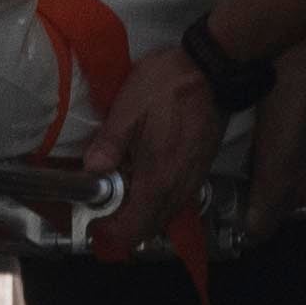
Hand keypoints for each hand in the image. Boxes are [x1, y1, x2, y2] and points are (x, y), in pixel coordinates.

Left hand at [81, 24, 225, 240]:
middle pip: (150, 228)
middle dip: (126, 226)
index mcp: (158, 179)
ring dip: (143, 213)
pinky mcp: (201, 170)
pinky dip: (159, 199)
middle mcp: (179, 188)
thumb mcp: (128, 109)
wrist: (212, 70)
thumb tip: (92, 169)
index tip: (97, 222)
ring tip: (124, 189)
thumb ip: (109, 143)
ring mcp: (194, 180)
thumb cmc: (168, 86)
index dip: (112, 234)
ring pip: (166, 215)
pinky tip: (147, 176)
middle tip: (105, 206)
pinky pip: (178, 199)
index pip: (135, 229)